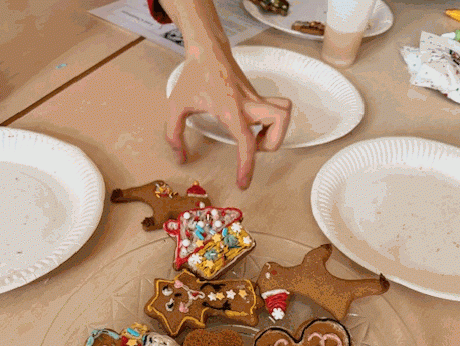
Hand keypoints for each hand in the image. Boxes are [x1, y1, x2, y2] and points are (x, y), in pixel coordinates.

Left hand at [166, 51, 290, 189]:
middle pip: (280, 120)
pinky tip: (253, 126)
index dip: (247, 166)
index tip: (243, 183)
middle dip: (272, 143)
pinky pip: (277, 111)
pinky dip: (272, 123)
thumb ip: (173, 135)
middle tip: (253, 148)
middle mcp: (248, 103)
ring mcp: (256, 98)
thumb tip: (181, 158)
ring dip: (276, 132)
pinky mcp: (258, 96)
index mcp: (229, 108)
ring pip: (285, 113)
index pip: (246, 141)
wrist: (207, 48)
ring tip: (256, 138)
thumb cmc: (194, 75)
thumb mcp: (175, 105)